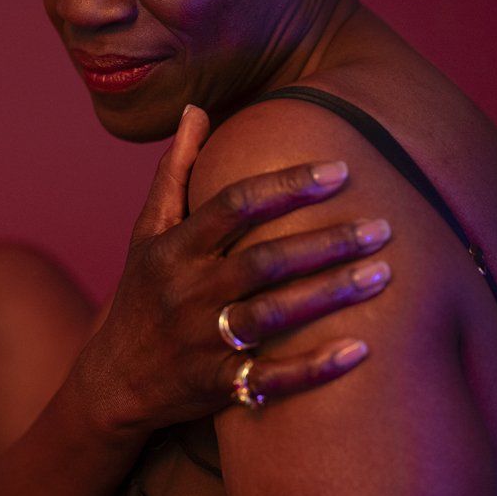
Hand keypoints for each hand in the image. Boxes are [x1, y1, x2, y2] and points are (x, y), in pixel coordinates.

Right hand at [76, 105, 390, 435]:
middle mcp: (187, 292)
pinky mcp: (217, 385)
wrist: (113, 381)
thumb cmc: (141, 294)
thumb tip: (196, 110)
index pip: (233, 207)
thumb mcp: (147, 231)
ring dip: (330, 294)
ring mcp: (201, 341)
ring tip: (383, 274)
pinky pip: (270, 379)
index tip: (339, 170)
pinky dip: (314, 369)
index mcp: (173, 249)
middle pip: (263, 261)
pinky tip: (360, 350)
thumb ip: (175, 171)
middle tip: (383, 226)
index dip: (286, 186)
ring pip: (273, 316)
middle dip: (326, 242)